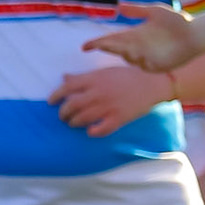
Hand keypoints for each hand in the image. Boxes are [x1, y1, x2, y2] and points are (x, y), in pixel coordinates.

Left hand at [49, 65, 169, 136]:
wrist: (154, 82)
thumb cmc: (128, 76)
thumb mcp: (104, 72)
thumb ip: (83, 77)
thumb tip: (64, 78)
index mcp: (94, 79)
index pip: (66, 88)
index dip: (55, 96)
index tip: (50, 102)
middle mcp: (99, 93)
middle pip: (71, 106)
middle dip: (63, 113)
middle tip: (63, 116)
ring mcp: (108, 106)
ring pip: (82, 119)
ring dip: (74, 123)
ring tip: (73, 123)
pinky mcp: (119, 118)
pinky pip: (101, 130)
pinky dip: (93, 132)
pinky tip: (91, 131)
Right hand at [83, 3, 198, 72]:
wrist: (197, 34)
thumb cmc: (178, 22)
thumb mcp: (155, 11)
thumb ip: (137, 10)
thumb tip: (118, 5)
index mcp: (134, 35)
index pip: (111, 40)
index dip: (97, 43)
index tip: (85, 46)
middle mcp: (136, 48)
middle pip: (115, 49)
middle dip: (107, 48)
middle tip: (103, 44)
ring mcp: (144, 58)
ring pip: (127, 57)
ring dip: (126, 51)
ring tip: (132, 46)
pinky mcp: (155, 67)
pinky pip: (142, 65)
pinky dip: (141, 59)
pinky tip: (145, 54)